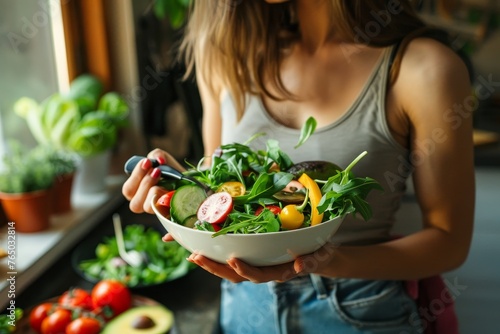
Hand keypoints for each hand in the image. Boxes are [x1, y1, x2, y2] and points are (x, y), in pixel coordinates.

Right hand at [122, 149, 183, 213]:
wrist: (191, 181)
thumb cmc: (173, 171)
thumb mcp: (164, 159)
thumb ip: (157, 155)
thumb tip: (159, 160)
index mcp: (138, 192)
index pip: (128, 190)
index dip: (136, 176)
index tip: (147, 162)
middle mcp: (145, 204)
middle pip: (134, 203)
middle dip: (144, 183)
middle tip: (157, 170)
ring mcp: (158, 210)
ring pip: (147, 207)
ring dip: (154, 191)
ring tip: (166, 181)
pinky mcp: (170, 214)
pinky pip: (164, 212)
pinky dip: (167, 200)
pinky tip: (172, 190)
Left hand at [183, 241, 338, 282]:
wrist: (317, 255)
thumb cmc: (319, 253)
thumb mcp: (321, 255)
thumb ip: (312, 261)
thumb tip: (300, 265)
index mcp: (279, 271)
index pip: (259, 275)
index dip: (245, 270)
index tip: (233, 260)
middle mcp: (265, 270)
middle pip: (237, 276)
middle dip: (216, 268)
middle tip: (198, 258)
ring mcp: (258, 265)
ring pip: (231, 271)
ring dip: (212, 264)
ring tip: (194, 256)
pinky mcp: (253, 258)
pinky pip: (233, 261)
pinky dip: (217, 256)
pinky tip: (204, 249)